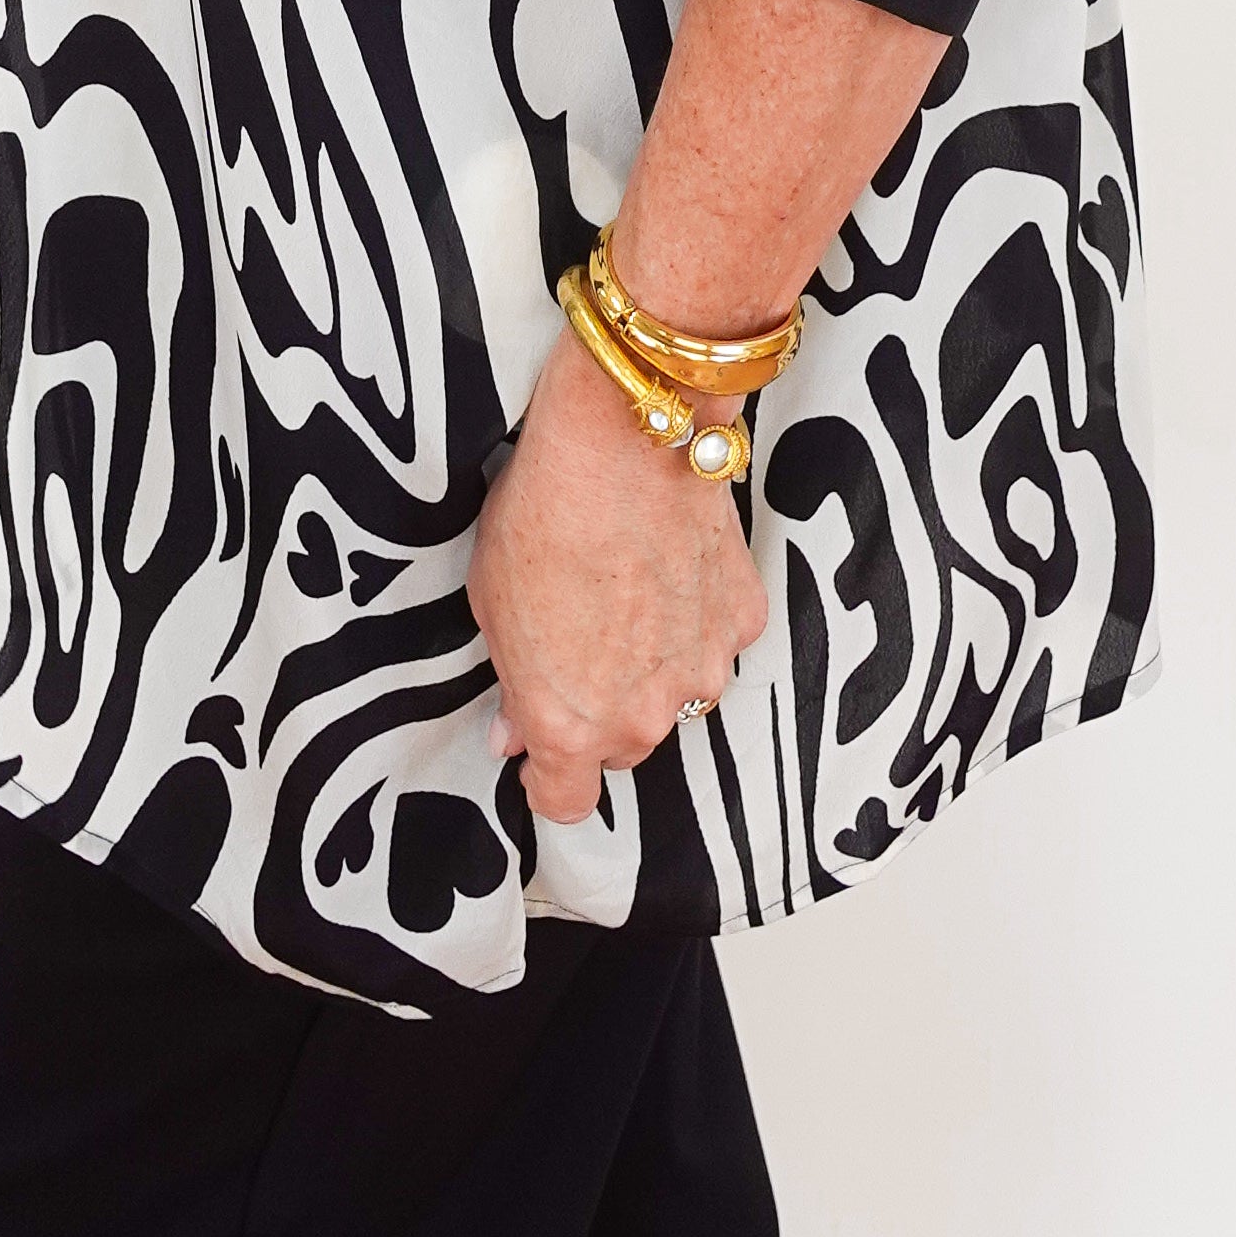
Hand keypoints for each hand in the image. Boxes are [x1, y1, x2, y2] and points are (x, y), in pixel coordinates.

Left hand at [467, 324, 768, 821]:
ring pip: (676, 695)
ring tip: (624, 592)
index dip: (549, 781)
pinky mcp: (743, 619)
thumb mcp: (492, 604)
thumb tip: (516, 731)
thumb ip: (514, 683)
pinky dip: (693, 619)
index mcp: (569, 723)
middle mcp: (643, 714)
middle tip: (576, 642)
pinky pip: (713, 641)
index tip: (540, 757)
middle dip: (599, 711)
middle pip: (623, 745)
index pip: (566, 801)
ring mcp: (702, 669)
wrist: (624, 435)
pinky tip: (666, 565)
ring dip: (652, 667)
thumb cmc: (544, 511)